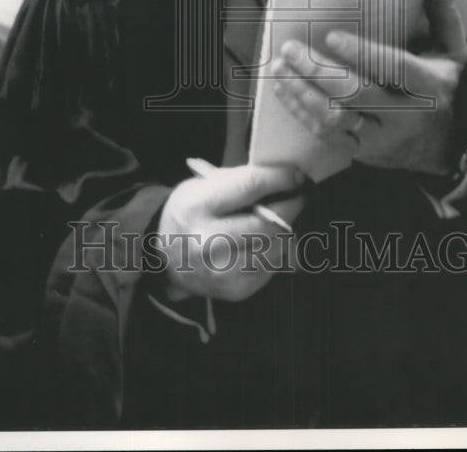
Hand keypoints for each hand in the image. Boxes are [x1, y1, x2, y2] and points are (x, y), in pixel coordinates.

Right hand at [158, 163, 304, 302]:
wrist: (164, 257)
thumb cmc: (190, 212)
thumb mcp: (201, 186)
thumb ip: (239, 181)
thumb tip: (283, 180)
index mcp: (199, 205)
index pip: (249, 187)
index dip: (281, 179)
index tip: (299, 175)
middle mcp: (209, 240)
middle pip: (269, 222)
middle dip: (293, 206)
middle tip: (301, 195)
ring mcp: (223, 270)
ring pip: (277, 247)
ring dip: (286, 231)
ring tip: (282, 220)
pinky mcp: (235, 290)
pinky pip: (273, 267)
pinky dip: (277, 252)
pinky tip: (267, 244)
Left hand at [271, 0, 466, 175]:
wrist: (446, 149)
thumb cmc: (443, 92)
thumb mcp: (453, 56)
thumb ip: (445, 21)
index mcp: (429, 88)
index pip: (395, 69)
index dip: (363, 54)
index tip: (331, 37)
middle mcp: (405, 116)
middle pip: (356, 94)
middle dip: (319, 71)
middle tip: (291, 49)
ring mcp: (381, 138)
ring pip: (335, 117)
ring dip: (302, 92)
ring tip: (279, 67)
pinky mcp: (361, 152)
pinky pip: (326, 135)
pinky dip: (302, 111)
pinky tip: (285, 90)